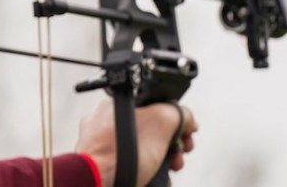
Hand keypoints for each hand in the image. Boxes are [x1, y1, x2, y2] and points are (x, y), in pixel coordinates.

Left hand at [75, 98, 197, 186]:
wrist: (97, 182)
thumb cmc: (121, 152)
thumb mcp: (161, 120)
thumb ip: (178, 113)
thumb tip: (188, 120)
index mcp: (118, 106)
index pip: (155, 108)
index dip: (175, 122)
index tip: (186, 136)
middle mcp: (108, 124)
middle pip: (152, 133)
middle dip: (173, 148)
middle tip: (179, 159)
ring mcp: (104, 146)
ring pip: (144, 152)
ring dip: (163, 165)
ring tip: (169, 174)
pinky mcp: (106, 166)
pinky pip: (132, 167)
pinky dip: (149, 175)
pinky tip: (159, 182)